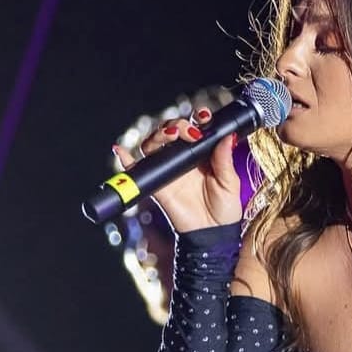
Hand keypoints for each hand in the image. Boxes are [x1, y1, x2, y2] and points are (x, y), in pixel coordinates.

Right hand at [112, 106, 242, 232]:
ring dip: (158, 134)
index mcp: (203, 154)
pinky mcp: (157, 183)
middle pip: (172, 131)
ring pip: (155, 143)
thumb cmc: (224, 210)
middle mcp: (183, 158)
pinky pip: (138, 168)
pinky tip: (122, 151)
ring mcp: (168, 169)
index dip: (198, 118)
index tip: (203, 116)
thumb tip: (227, 135)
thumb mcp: (230, 183)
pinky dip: (126, 159)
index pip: (196, 128)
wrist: (213, 234)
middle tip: (189, 133)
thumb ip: (225, 159)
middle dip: (177, 125)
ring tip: (169, 136)